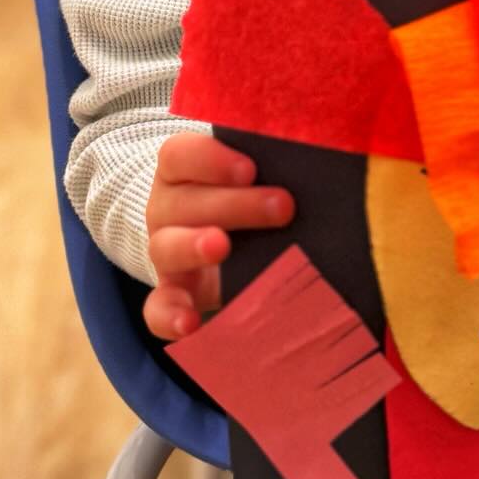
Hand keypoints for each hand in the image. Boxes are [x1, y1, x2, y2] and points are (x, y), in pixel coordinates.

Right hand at [143, 131, 294, 339]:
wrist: (228, 239)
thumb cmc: (252, 195)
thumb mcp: (258, 178)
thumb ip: (276, 171)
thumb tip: (322, 174)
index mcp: (183, 169)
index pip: (181, 154)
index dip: (212, 159)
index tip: (251, 169)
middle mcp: (168, 207)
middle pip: (185, 201)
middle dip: (234, 204)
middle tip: (283, 207)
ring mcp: (165, 250)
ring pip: (166, 247)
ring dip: (194, 247)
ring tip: (223, 247)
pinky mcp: (172, 293)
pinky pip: (157, 307)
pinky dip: (170, 315)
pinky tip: (190, 324)